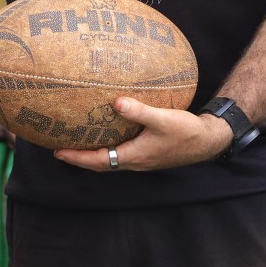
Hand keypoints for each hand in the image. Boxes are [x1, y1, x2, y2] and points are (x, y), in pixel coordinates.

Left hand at [54, 99, 231, 172]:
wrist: (207, 141)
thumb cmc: (186, 131)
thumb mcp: (163, 118)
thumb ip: (139, 111)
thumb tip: (116, 102)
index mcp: (134, 156)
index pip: (98, 161)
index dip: (77, 157)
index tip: (57, 152)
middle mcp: (135, 162)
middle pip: (100, 164)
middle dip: (79, 159)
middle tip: (59, 150)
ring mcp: (142, 160)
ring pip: (110, 161)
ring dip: (92, 155)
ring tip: (77, 144)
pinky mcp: (148, 154)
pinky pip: (120, 154)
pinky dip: (107, 149)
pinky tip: (106, 135)